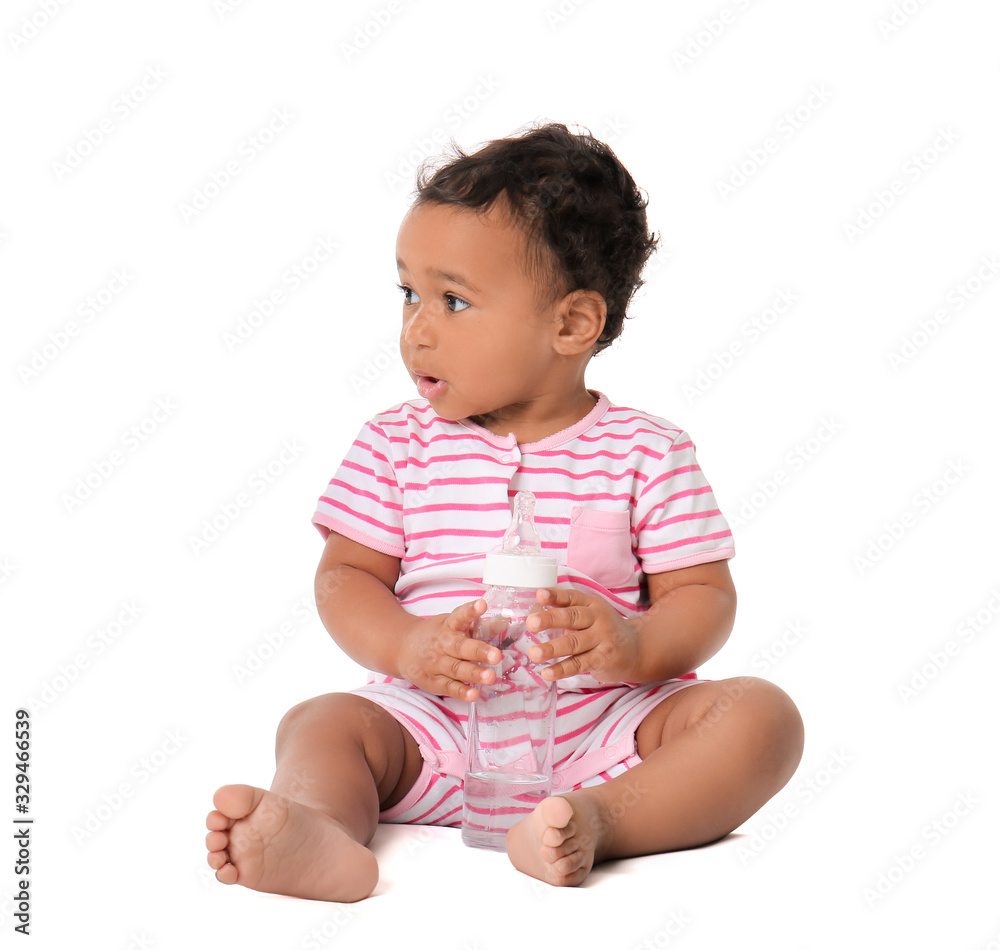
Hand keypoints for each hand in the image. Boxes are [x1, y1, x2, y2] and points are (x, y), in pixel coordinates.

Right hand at [397, 599, 500, 701]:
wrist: (402, 647)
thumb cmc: (437, 634)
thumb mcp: (454, 624)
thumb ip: (480, 626)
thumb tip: (506, 621)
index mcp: (449, 625)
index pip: (460, 616)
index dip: (471, 611)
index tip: (482, 605)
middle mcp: (442, 644)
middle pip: (460, 647)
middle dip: (478, 651)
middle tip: (496, 655)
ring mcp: (436, 664)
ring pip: (456, 669)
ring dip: (474, 673)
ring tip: (491, 676)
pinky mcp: (433, 682)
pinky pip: (449, 687)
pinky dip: (461, 691)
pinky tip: (474, 694)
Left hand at [526, 587, 640, 683]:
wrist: (637, 649)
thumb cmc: (605, 630)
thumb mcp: (591, 614)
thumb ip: (567, 612)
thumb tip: (534, 613)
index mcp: (592, 604)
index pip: (572, 597)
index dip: (555, 596)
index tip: (539, 594)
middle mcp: (598, 619)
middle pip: (572, 617)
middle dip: (550, 619)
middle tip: (531, 623)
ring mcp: (602, 640)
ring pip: (573, 643)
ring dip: (552, 648)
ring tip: (534, 653)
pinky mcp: (602, 660)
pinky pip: (579, 664)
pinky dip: (562, 669)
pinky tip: (547, 672)